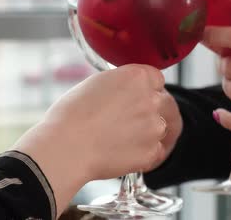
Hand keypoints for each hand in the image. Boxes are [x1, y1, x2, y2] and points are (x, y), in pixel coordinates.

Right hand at [13, 64, 176, 215]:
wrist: (66, 147)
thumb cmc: (71, 115)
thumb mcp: (97, 84)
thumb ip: (122, 84)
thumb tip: (129, 91)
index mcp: (138, 77)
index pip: (157, 79)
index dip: (146, 89)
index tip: (137, 97)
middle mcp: (152, 99)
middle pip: (164, 103)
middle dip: (151, 111)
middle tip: (130, 121)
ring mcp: (155, 126)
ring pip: (160, 128)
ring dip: (147, 133)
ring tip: (120, 138)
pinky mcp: (152, 152)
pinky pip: (155, 152)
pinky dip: (143, 154)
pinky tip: (122, 152)